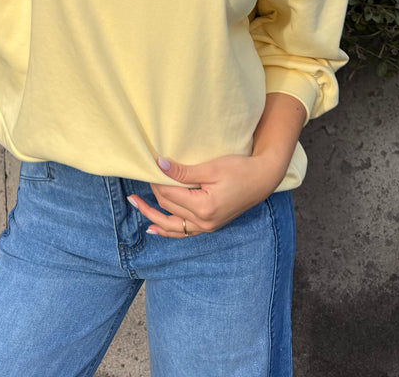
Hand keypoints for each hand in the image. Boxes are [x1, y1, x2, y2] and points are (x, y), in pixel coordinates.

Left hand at [128, 152, 287, 237]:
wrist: (262, 179)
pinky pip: (183, 232)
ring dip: (152, 216)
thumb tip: (159, 166)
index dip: (156, 181)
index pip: (169, 195)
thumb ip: (183, 171)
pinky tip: (154, 228)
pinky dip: (167, 230)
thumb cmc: (239, 169)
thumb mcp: (211, 167)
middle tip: (138, 181)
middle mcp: (204, 222)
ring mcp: (207, 227)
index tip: (147, 168)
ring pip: (172, 225)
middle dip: (152, 194)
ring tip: (135, 204)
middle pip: (168, 208)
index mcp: (204, 207)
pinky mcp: (210, 225)